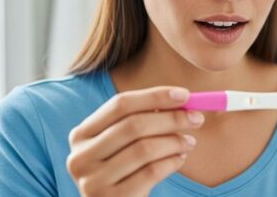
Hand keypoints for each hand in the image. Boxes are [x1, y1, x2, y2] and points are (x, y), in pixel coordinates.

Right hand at [66, 86, 204, 195]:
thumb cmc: (122, 171)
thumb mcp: (122, 145)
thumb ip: (141, 120)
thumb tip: (181, 99)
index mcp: (81, 134)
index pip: (120, 104)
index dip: (154, 96)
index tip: (185, 95)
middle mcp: (80, 157)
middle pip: (133, 125)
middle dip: (171, 118)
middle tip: (197, 118)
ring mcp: (93, 181)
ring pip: (144, 149)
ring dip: (174, 141)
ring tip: (189, 142)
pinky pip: (151, 172)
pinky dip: (171, 162)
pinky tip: (179, 158)